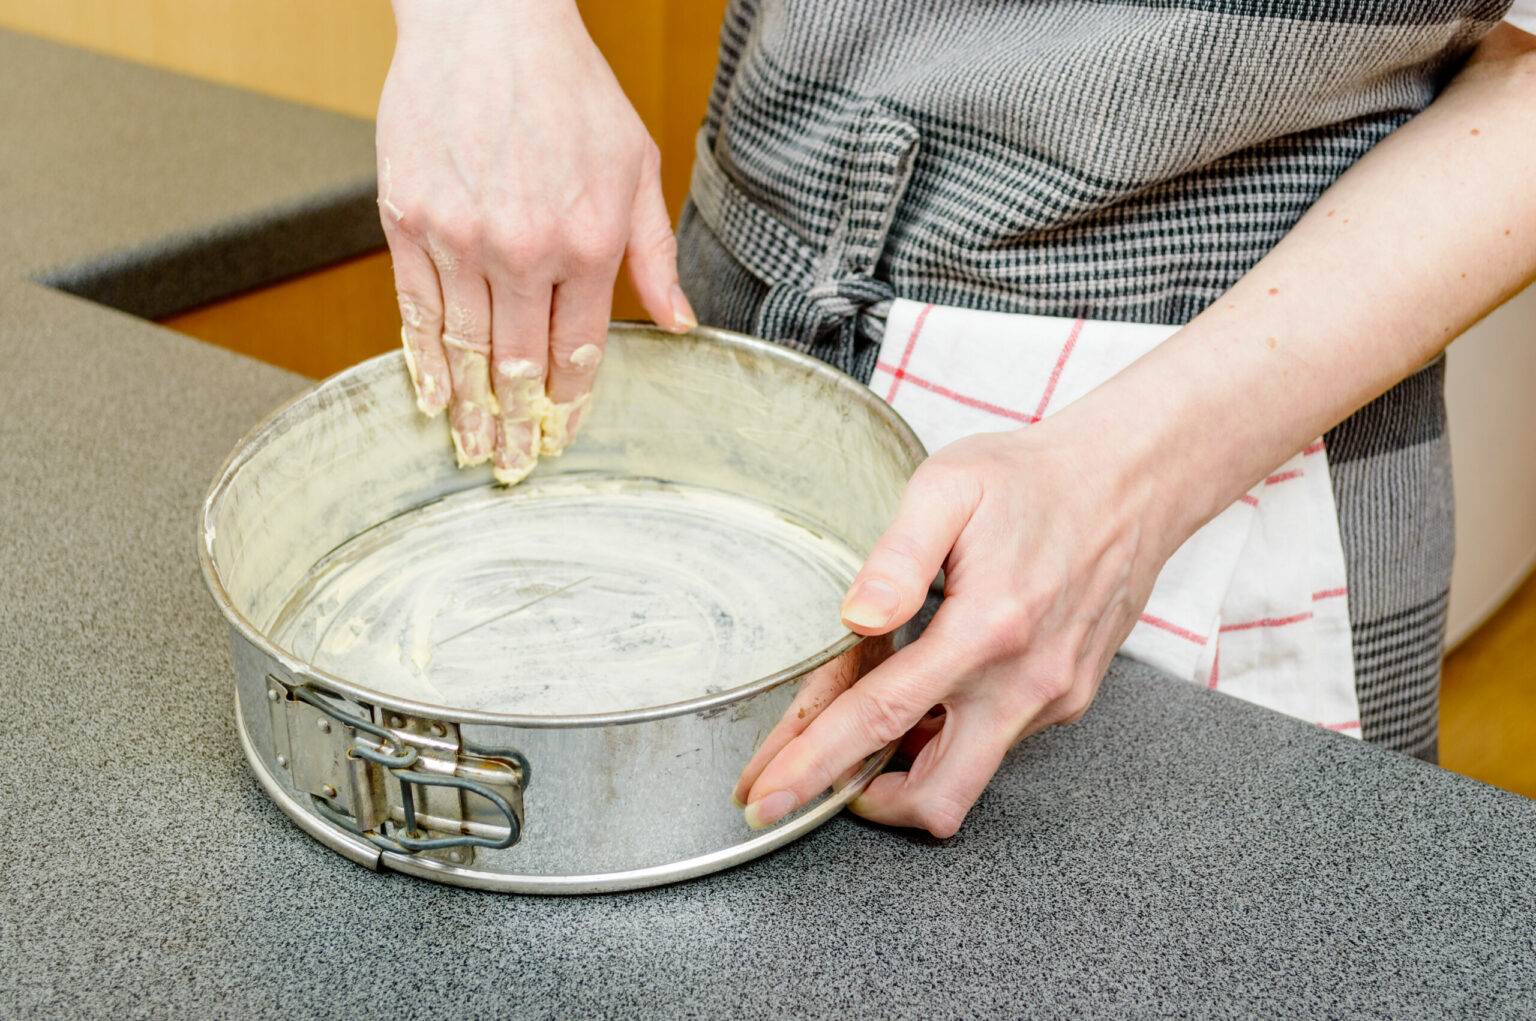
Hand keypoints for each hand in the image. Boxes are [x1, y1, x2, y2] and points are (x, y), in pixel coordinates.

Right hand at [376, 0, 694, 482]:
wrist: (486, 21)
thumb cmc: (568, 87)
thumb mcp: (637, 164)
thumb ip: (654, 252)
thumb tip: (679, 323)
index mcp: (587, 240)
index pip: (579, 349)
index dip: (570, 403)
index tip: (563, 437)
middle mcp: (523, 249)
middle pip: (520, 363)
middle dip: (520, 424)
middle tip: (515, 468)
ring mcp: (459, 237)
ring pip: (465, 347)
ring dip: (472, 408)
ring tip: (473, 450)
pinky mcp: (407, 219)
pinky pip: (414, 308)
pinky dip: (422, 360)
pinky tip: (432, 396)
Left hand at [735, 420, 1178, 837]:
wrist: (1132, 482)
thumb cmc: (1031, 478)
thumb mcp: (950, 487)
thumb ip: (896, 556)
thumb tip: (853, 618)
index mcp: (986, 628)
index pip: (881, 718)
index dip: (815, 766)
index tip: (764, 799)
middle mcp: (1025, 681)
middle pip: (936, 794)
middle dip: (864, 804)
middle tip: (807, 782)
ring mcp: (1053, 697)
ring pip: (968, 776)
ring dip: (907, 767)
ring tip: (863, 725)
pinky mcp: (1068, 698)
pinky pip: (997, 742)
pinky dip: (950, 735)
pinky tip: (927, 691)